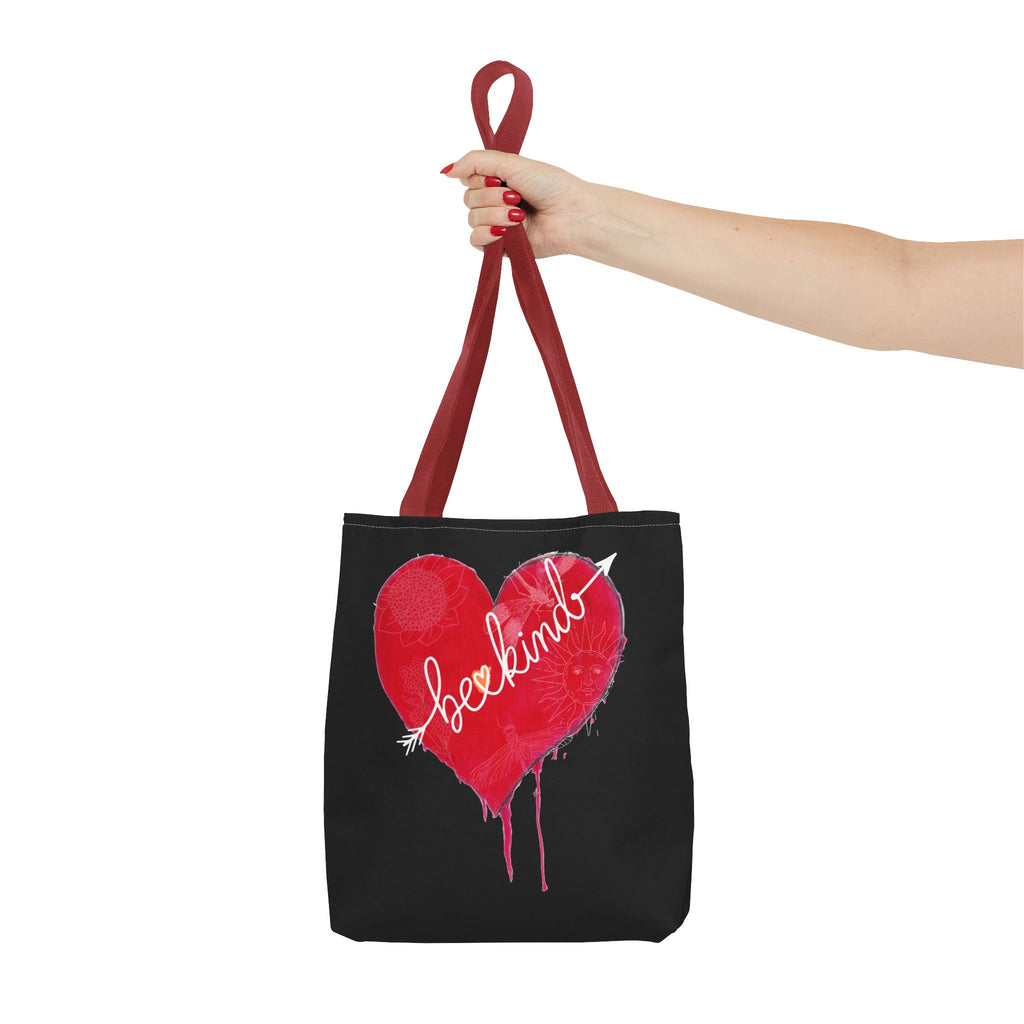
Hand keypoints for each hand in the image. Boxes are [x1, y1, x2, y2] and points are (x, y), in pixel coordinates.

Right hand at [441, 150, 592, 258]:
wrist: (569, 214)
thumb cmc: (549, 185)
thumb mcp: (510, 162)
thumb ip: (475, 161)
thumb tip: (446, 171)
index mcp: (498, 181)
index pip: (468, 178)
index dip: (479, 179)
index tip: (498, 178)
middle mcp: (495, 202)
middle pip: (468, 199)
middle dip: (490, 197)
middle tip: (515, 197)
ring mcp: (497, 225)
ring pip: (472, 219)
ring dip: (494, 214)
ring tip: (519, 215)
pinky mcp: (500, 246)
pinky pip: (476, 241)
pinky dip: (488, 234)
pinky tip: (505, 231)